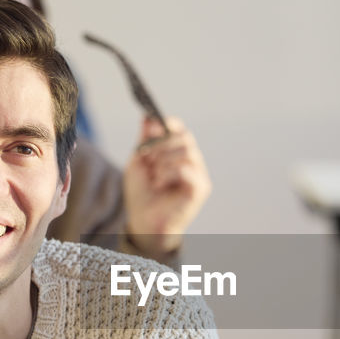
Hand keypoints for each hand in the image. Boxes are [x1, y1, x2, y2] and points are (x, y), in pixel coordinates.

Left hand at [122, 117, 210, 255]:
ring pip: (186, 151)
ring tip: (154, 175)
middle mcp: (192, 161)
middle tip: (146, 157)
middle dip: (160, 144)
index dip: (167, 124)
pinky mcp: (200, 188)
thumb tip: (147, 116)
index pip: (180, 129)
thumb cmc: (142, 194)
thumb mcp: (139, 161)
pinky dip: (168, 173)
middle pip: (184, 137)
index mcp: (178, 153)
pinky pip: (186, 169)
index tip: (152, 127)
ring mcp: (198, 175)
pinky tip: (160, 184)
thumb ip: (145, 140)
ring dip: (163, 160)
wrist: (143, 221)